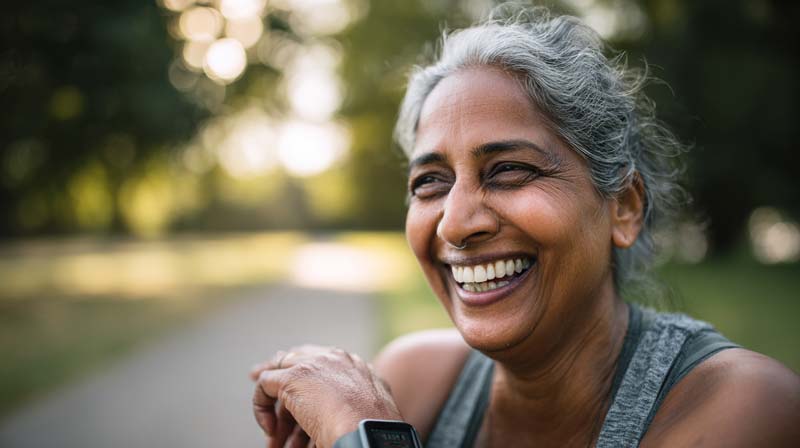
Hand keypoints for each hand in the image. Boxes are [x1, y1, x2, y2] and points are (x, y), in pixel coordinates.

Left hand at [250, 345, 401, 447]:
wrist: (367, 431)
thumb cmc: (371, 430)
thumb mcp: (368, 409)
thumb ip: (354, 402)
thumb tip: (332, 416)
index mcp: (357, 366)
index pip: (323, 360)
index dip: (305, 375)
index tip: (295, 394)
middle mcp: (335, 358)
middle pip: (297, 362)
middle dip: (282, 388)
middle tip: (273, 410)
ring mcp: (313, 364)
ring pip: (280, 375)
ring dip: (276, 413)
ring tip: (275, 442)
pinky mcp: (293, 377)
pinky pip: (264, 385)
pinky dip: (262, 408)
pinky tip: (271, 431)